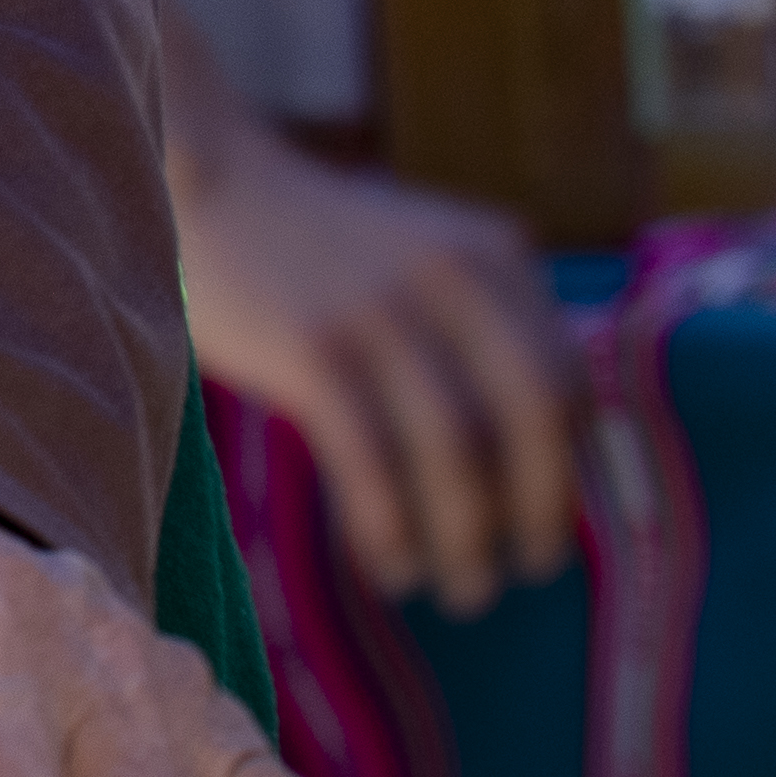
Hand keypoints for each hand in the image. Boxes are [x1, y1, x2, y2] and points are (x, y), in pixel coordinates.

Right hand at [172, 75, 583, 616]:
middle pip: (529, 418)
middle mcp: (454, 278)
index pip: (566, 383)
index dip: (569, 468)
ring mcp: (379, 311)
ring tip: (461, 592)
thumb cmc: (317, 249)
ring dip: (464, 538)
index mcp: (497, 258)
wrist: (206, 185)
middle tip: (526, 573)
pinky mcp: (310, 347)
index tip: (551, 524)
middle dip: (538, 511)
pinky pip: (370, 458)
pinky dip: (389, 525)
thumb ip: (484, 329)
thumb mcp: (426, 262)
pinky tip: (390, 566)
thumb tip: (541, 465)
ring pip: (452, 449)